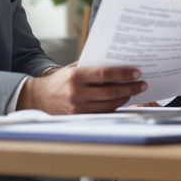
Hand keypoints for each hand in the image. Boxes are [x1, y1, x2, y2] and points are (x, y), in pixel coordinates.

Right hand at [17, 65, 145, 113]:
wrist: (39, 98)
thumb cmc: (60, 80)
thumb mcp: (73, 68)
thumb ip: (92, 66)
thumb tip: (117, 63)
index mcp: (76, 76)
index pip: (105, 74)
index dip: (123, 74)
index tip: (136, 73)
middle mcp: (77, 93)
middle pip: (111, 92)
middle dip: (130, 88)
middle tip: (142, 84)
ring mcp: (79, 108)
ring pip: (110, 104)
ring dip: (125, 98)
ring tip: (134, 91)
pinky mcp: (80, 117)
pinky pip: (103, 113)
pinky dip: (115, 106)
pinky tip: (122, 100)